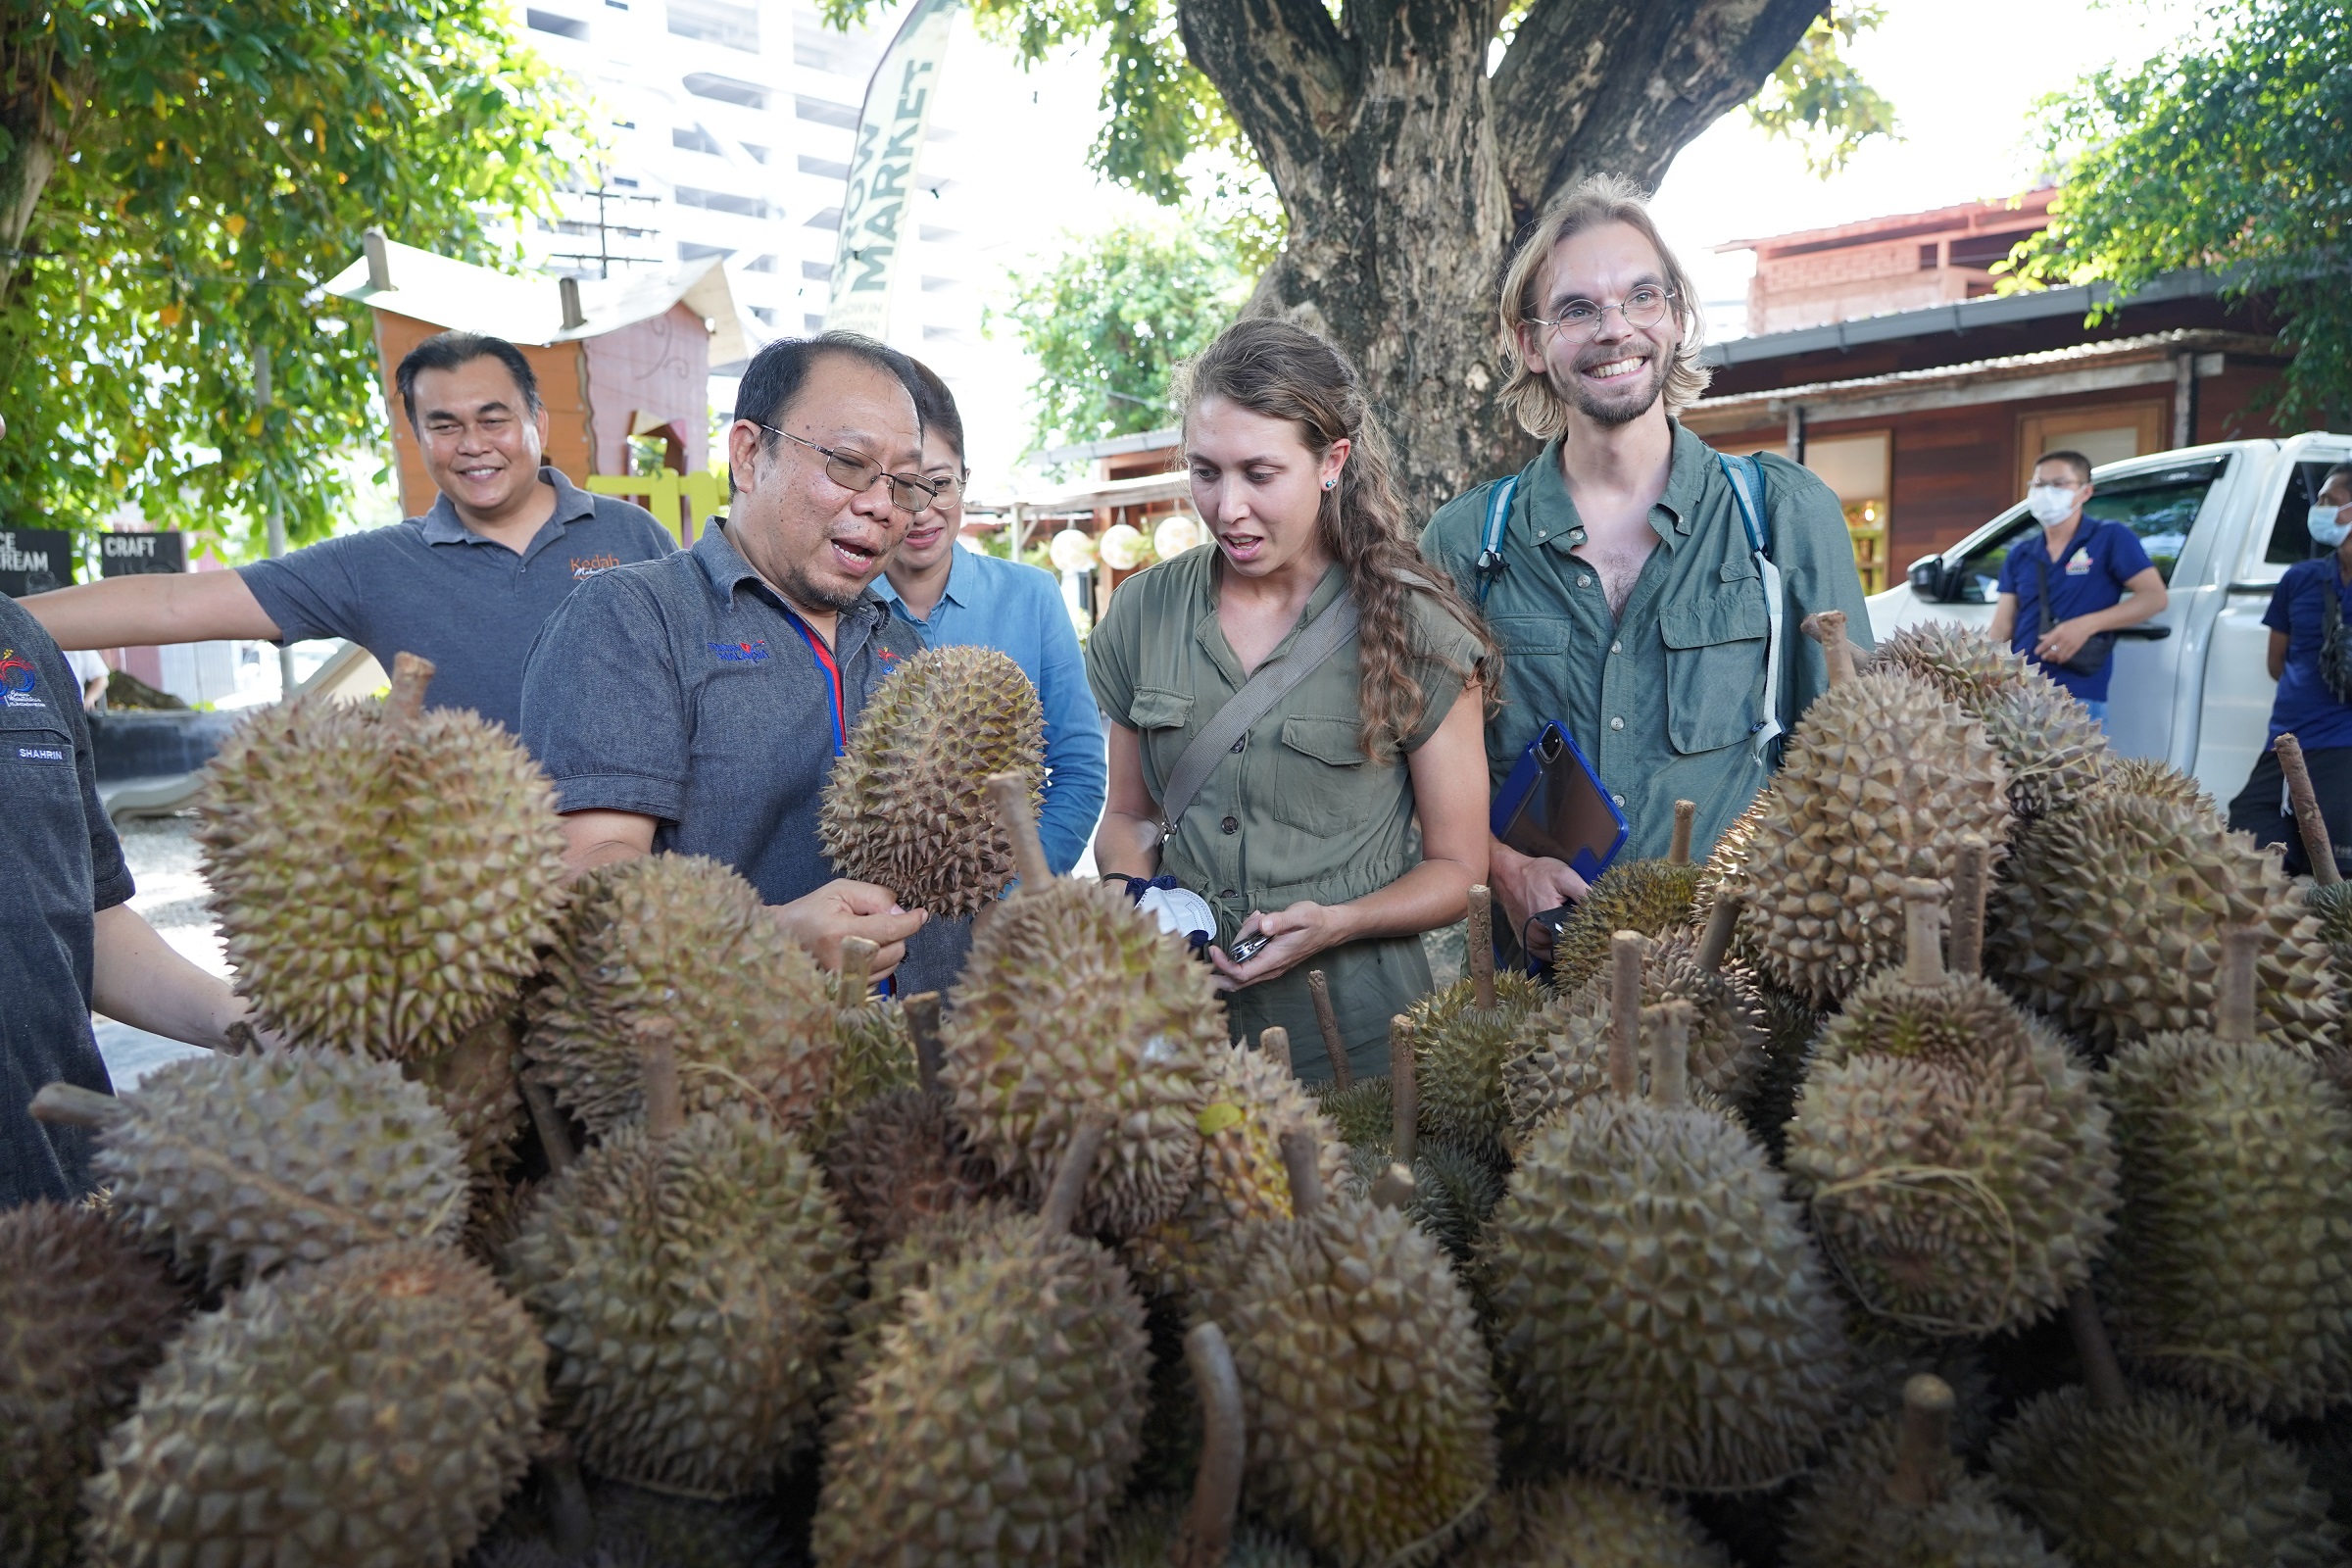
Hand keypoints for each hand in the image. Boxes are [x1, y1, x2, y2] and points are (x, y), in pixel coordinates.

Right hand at [771, 879, 926, 976]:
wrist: (782, 939)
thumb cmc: (811, 911)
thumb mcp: (840, 891)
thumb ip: (874, 896)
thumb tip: (901, 910)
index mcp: (840, 933)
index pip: (889, 930)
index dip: (910, 921)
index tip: (922, 914)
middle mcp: (844, 961)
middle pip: (896, 949)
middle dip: (897, 933)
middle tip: (878, 921)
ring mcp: (845, 980)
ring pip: (892, 964)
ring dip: (890, 948)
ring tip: (867, 935)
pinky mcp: (847, 990)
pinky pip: (882, 976)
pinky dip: (881, 962)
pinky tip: (865, 951)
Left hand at [1208, 901, 1346, 992]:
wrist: (1329, 928)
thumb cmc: (1314, 921)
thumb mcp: (1299, 915)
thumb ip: (1279, 920)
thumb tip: (1262, 923)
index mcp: (1274, 959)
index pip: (1241, 973)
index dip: (1224, 965)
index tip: (1215, 950)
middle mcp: (1270, 968)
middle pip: (1236, 982)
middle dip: (1218, 972)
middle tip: (1210, 953)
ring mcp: (1270, 967)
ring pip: (1241, 973)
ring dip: (1236, 950)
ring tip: (1253, 922)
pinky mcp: (1270, 962)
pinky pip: (1249, 962)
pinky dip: (1244, 946)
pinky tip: (1255, 924)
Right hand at [1488, 840, 1587, 961]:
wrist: (1509, 874)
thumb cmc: (1536, 873)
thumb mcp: (1564, 875)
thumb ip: (1583, 892)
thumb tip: (1603, 908)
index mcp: (1548, 918)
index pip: (1577, 940)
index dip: (1590, 937)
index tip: (1599, 933)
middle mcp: (1536, 934)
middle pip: (1567, 948)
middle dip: (1580, 941)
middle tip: (1589, 930)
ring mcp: (1530, 940)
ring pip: (1556, 953)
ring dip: (1567, 945)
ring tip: (1575, 930)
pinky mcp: (1526, 942)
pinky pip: (1545, 953)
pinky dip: (1554, 948)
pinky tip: (1561, 936)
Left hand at [2035, 617, 2095, 664]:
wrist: (2086, 626)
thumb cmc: (2071, 625)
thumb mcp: (2060, 626)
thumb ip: (2050, 633)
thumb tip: (2040, 637)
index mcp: (2058, 633)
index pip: (2047, 642)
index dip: (2041, 648)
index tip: (2036, 652)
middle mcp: (2063, 639)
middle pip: (2053, 650)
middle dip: (2047, 655)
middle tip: (2043, 657)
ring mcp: (2070, 644)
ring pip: (2060, 655)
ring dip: (2054, 659)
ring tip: (2050, 659)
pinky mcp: (2076, 648)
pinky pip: (2068, 656)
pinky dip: (2062, 660)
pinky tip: (2059, 661)